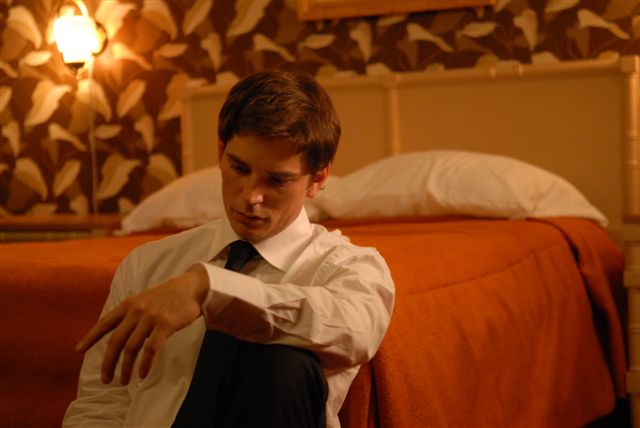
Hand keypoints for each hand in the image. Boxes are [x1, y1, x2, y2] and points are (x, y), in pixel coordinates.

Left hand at [76, 267, 208, 384]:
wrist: (192, 288)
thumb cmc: (168, 297)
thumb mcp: (145, 300)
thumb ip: (132, 315)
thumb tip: (121, 337)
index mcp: (128, 304)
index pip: (104, 322)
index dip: (90, 337)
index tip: (78, 350)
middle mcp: (136, 310)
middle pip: (115, 341)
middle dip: (108, 363)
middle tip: (105, 379)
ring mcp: (150, 317)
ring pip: (132, 347)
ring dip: (126, 368)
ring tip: (124, 381)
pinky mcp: (165, 324)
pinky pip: (151, 348)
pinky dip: (145, 364)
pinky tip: (142, 374)